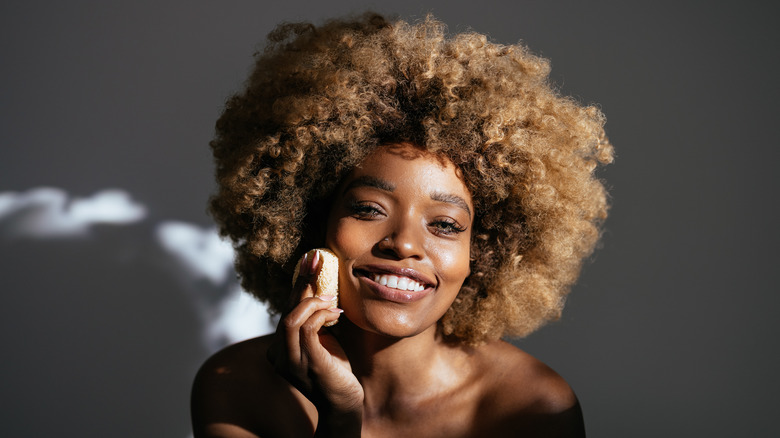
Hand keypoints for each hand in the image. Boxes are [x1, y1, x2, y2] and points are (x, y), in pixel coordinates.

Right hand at [266, 251, 363, 433]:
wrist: (344, 403)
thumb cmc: (335, 371)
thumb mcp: (322, 341)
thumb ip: (314, 321)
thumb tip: (320, 289)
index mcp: (279, 348)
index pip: (286, 309)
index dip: (297, 284)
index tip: (309, 260)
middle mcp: (278, 355)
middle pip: (286, 310)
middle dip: (301, 282)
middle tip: (316, 259)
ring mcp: (289, 361)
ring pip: (291, 319)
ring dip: (313, 302)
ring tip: (331, 298)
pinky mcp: (306, 363)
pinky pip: (307, 329)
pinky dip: (321, 315)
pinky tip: (336, 313)